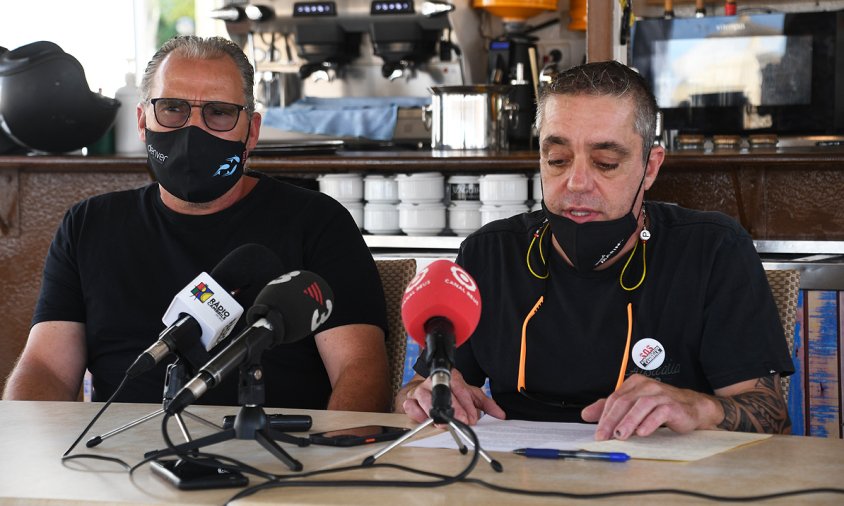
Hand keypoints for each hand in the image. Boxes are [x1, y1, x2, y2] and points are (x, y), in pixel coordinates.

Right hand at [401, 370, 505, 424]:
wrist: (429, 391)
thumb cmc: (452, 394)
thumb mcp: (471, 396)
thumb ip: (485, 405)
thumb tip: (500, 415)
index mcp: (451, 377)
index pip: (459, 388)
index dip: (466, 404)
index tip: (473, 417)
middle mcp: (434, 381)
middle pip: (443, 392)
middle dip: (454, 409)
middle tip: (462, 421)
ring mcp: (421, 390)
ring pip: (425, 398)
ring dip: (435, 412)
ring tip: (445, 424)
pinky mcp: (410, 400)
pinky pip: (411, 406)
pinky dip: (418, 414)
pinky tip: (428, 421)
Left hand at [580, 374, 720, 440]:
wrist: (693, 408)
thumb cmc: (662, 407)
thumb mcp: (634, 406)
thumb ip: (611, 409)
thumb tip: (586, 414)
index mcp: (635, 383)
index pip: (614, 398)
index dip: (603, 415)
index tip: (597, 432)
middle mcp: (646, 386)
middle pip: (624, 401)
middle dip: (611, 420)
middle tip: (603, 436)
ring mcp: (660, 394)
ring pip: (640, 406)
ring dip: (628, 422)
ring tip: (620, 436)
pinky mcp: (673, 405)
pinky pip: (659, 413)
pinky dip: (649, 423)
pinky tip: (642, 433)